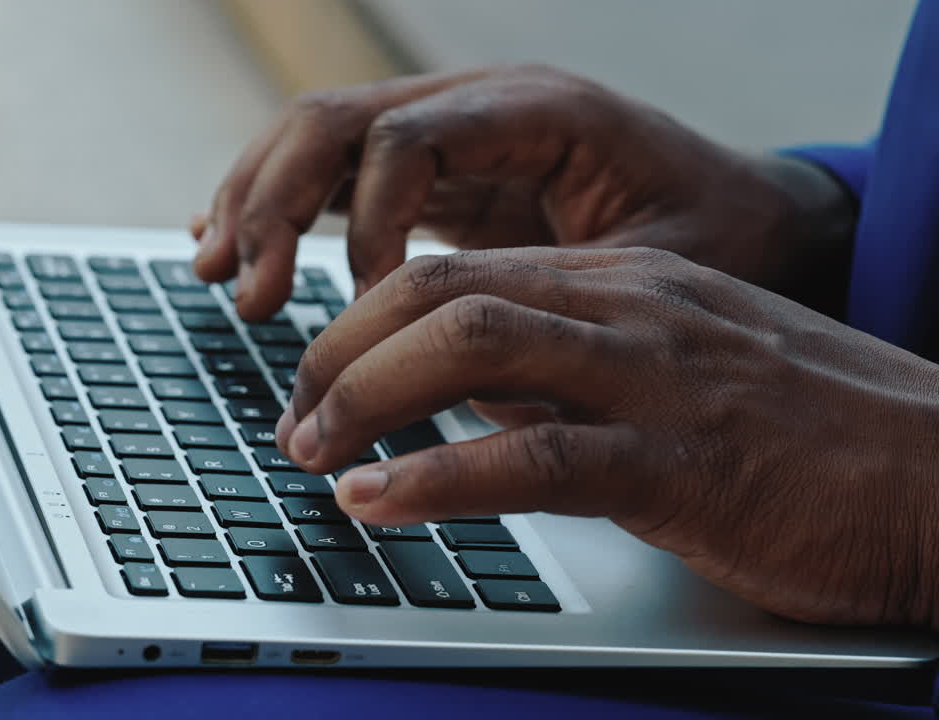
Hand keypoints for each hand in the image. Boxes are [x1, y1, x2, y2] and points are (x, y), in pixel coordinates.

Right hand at [191, 65, 853, 321]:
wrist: (753, 214)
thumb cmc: (721, 238)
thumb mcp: (664, 268)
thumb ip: (561, 302)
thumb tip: (463, 379)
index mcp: (538, 110)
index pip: (405, 141)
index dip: (365, 224)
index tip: (367, 307)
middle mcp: (481, 101)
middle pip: (336, 119)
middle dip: (275, 203)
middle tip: (244, 289)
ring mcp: (453, 128)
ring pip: (320, 136)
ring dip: (257, 201)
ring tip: (212, 270)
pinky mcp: (439, 170)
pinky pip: (337, 172)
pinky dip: (283, 208)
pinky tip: (237, 247)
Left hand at [276, 246, 938, 628]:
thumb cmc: (808, 432)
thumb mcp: (675, 370)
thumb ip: (571, 371)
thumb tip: (466, 401)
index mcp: (624, 280)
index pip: (458, 269)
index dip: (363, 323)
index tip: (318, 379)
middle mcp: (629, 306)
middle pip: (441, 293)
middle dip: (340, 353)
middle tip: (291, 418)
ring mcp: (654, 377)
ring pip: (471, 346)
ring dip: (365, 399)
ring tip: (310, 453)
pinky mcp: (680, 463)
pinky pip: (535, 457)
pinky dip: (436, 478)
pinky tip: (378, 503)